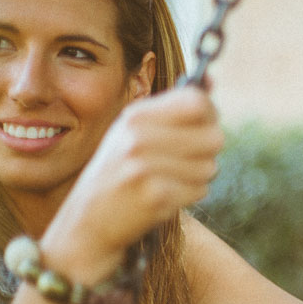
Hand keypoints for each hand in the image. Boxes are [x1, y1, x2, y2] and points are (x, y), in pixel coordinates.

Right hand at [41, 86, 223, 282]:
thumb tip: (211, 80)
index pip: (197, 102)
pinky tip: (165, 197)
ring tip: (169, 180)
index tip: (204, 124)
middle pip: (214, 136)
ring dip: (197, 177)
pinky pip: (200, 190)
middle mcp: (138, 139)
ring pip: (210, 166)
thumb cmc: (119, 173)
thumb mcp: (134, 132)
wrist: (88, 223)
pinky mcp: (156, 197)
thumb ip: (173, 108)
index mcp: (135, 117)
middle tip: (186, 160)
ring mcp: (145, 168)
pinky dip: (189, 195)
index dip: (210, 114)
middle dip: (208, 151)